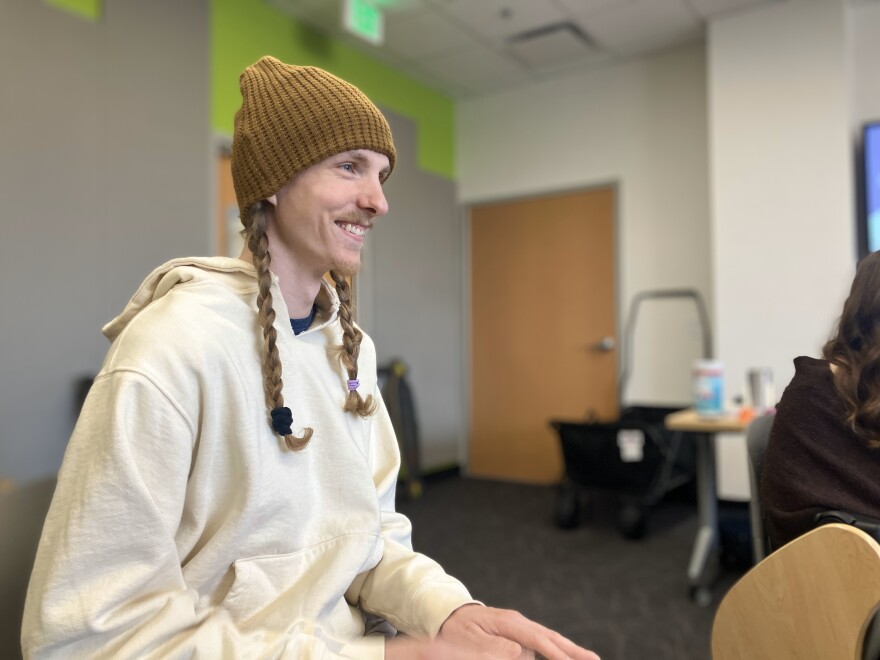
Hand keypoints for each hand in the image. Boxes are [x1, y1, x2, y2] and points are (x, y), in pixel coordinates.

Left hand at [437, 604, 600, 659]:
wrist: (446, 614)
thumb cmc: (455, 629)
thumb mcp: (469, 640)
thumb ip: (493, 647)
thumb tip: (519, 651)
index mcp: (508, 623)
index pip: (538, 641)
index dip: (557, 654)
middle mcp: (518, 623)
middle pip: (550, 637)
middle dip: (573, 650)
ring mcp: (518, 627)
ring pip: (548, 639)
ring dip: (568, 650)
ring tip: (588, 658)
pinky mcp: (517, 633)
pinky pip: (540, 642)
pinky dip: (555, 649)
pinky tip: (565, 655)